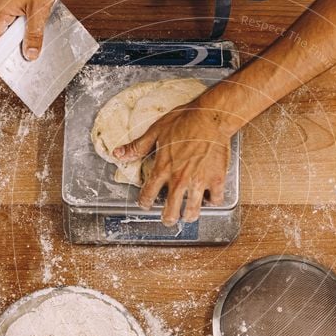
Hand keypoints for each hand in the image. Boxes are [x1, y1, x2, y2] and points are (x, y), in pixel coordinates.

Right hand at [0, 0, 57, 59]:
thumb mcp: (40, 11)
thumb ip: (34, 34)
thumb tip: (30, 54)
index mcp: (0, 11)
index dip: (0, 56)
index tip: (7, 69)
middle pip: (3, 36)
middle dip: (15, 47)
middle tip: (27, 57)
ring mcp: (3, 2)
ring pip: (10, 27)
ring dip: (21, 34)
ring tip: (34, 38)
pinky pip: (14, 17)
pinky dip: (23, 24)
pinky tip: (34, 25)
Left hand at [113, 104, 231, 225]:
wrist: (210, 116)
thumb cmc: (184, 120)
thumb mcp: (156, 131)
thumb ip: (137, 146)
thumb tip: (118, 154)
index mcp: (163, 168)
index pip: (148, 194)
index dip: (144, 202)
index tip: (145, 204)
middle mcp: (180, 179)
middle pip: (171, 211)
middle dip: (167, 219)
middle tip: (167, 219)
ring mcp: (199, 181)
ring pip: (193, 211)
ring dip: (189, 216)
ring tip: (187, 216)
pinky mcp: (216, 179)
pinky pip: (216, 199)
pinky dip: (213, 201)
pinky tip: (210, 199)